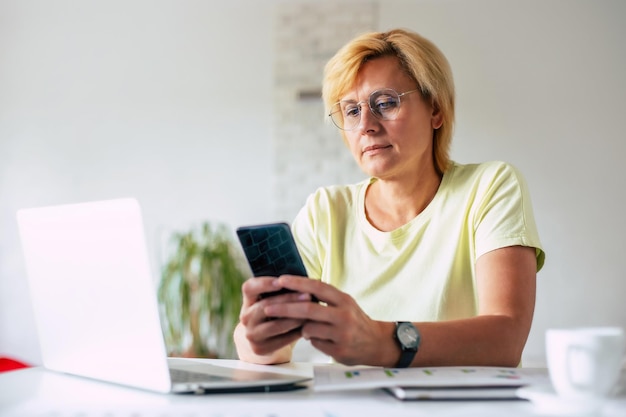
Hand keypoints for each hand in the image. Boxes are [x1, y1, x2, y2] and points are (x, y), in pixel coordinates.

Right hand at [235, 276, 310, 362]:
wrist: (263, 338)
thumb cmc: (274, 312)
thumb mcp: (271, 298)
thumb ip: (280, 290)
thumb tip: (302, 279)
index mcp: (248, 300)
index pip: (249, 288)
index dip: (264, 284)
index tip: (281, 281)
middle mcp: (246, 317)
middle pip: (266, 306)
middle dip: (289, 300)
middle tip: (308, 295)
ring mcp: (251, 334)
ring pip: (275, 325)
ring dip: (295, 318)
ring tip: (311, 312)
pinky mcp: (260, 348)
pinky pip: (281, 340)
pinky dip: (296, 332)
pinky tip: (308, 326)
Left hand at [264, 275, 391, 365]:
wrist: (375, 343)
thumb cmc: (354, 320)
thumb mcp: (344, 303)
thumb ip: (324, 297)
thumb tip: (297, 287)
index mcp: (343, 299)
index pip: (317, 287)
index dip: (297, 283)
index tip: (281, 280)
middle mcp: (343, 315)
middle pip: (307, 309)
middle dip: (284, 308)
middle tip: (268, 307)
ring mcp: (341, 333)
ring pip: (308, 328)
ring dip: (301, 327)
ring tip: (305, 327)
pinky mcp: (338, 350)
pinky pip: (314, 342)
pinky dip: (311, 339)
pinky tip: (320, 338)